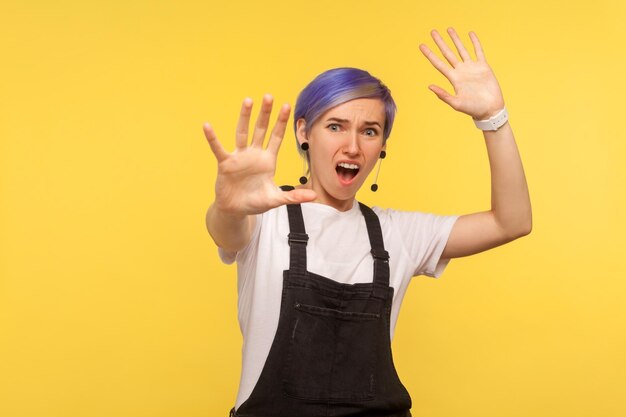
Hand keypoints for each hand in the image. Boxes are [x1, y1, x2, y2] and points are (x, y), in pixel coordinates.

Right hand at [203, 95, 315, 216]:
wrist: (236, 209)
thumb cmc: (255, 202)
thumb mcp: (276, 199)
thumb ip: (294, 196)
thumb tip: (314, 196)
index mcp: (268, 160)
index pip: (276, 137)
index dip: (281, 122)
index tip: (287, 106)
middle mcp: (254, 154)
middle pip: (261, 129)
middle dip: (265, 114)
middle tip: (269, 96)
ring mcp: (239, 157)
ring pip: (242, 133)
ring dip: (245, 117)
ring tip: (248, 101)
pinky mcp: (225, 163)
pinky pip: (218, 148)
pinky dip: (213, 138)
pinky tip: (207, 126)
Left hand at [419, 28, 504, 119]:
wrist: (490, 109)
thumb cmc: (473, 109)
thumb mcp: (456, 103)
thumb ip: (443, 95)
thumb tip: (429, 86)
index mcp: (453, 79)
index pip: (438, 63)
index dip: (430, 54)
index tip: (421, 45)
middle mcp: (461, 71)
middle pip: (448, 53)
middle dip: (440, 43)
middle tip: (433, 32)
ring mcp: (472, 68)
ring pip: (461, 49)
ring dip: (455, 39)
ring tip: (449, 29)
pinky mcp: (483, 66)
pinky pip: (478, 51)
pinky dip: (475, 42)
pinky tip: (470, 34)